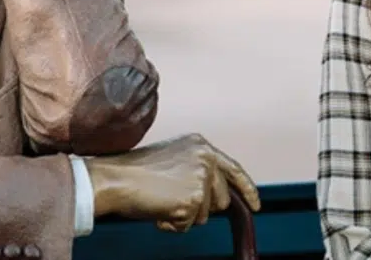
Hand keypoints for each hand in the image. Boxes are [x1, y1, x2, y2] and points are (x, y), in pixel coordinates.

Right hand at [84, 133, 259, 232]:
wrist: (115, 178)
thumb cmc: (136, 173)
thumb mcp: (174, 161)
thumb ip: (198, 172)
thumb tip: (218, 198)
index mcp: (201, 145)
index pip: (234, 169)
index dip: (247, 190)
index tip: (256, 205)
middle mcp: (206, 158)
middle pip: (222, 199)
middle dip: (202, 208)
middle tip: (172, 200)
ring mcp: (201, 178)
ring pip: (206, 215)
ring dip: (185, 216)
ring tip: (161, 200)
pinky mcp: (193, 199)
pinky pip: (189, 225)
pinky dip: (173, 224)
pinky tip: (158, 210)